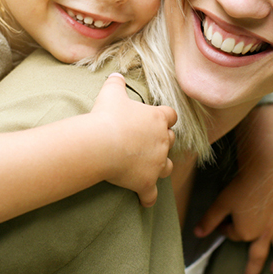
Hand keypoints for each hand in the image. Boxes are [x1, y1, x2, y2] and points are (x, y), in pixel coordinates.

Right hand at [91, 73, 176, 206]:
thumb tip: (116, 75)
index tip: (157, 118)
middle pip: (170, 140)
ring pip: (167, 166)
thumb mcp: (111, 93)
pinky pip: (151, 194)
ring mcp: (156, 163)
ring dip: (160, 165)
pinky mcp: (146, 182)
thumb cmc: (107, 116)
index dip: (165, 117)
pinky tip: (144, 198)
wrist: (101, 144)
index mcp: (158, 118)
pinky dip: (148, 197)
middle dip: (162, 140)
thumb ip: (116, 83)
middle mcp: (162, 141)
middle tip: (146, 141)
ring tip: (150, 166)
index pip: (171, 116)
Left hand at [194, 103, 272, 273]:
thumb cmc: (241, 187)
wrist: (265, 170)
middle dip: (252, 271)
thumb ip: (209, 220)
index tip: (223, 222)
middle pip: (258, 256)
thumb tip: (197, 234)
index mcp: (247, 232)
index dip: (226, 229)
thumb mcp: (221, 203)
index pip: (234, 236)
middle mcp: (265, 233)